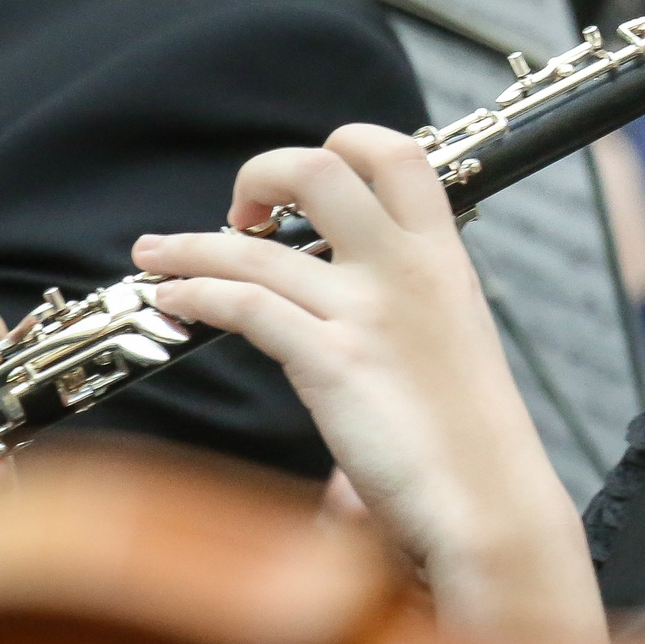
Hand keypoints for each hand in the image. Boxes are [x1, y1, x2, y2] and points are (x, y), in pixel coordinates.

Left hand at [132, 124, 604, 643]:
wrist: (490, 498)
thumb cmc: (474, 437)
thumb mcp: (455, 339)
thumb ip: (411, 303)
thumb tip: (355, 304)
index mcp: (443, 257)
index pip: (397, 154)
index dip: (343, 145)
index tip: (305, 186)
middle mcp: (404, 269)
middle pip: (321, 169)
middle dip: (263, 173)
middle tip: (240, 208)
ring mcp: (366, 312)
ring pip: (256, 246)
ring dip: (189, 244)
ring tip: (154, 255)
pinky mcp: (331, 362)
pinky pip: (244, 305)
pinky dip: (195, 294)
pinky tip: (174, 302)